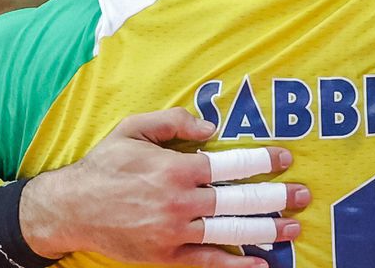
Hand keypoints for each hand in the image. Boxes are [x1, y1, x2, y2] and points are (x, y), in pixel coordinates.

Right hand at [19, 108, 308, 266]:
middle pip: (239, 200)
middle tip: (302, 194)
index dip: (262, 162)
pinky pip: (209, 263)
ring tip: (293, 227)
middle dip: (276, 197)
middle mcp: (180, 201)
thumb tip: (211, 127)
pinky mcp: (167, 256)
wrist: (71, 208)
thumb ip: (172, 121)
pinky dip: (237, 265)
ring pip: (231, 232)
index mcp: (174, 168)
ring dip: (267, 229)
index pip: (230, 165)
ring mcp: (175, 232)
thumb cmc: (104, 165)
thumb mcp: (132, 129)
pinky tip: (261, 264)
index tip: (284, 159)